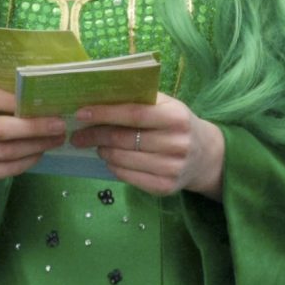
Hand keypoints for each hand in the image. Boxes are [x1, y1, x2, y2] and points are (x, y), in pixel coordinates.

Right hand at [0, 85, 68, 200]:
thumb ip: (10, 93)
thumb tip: (48, 92)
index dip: (17, 101)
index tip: (45, 103)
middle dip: (34, 128)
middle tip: (60, 125)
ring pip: (5, 152)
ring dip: (36, 146)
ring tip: (56, 139)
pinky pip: (5, 169)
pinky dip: (27, 161)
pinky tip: (40, 153)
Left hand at [70, 93, 225, 198]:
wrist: (206, 155)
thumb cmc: (178, 124)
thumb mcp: (168, 105)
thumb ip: (140, 100)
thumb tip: (100, 96)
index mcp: (176, 117)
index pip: (134, 114)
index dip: (105, 113)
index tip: (81, 113)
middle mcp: (176, 143)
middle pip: (124, 139)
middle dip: (95, 135)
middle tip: (78, 135)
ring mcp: (172, 168)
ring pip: (122, 160)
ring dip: (103, 151)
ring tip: (97, 145)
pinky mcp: (165, 187)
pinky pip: (127, 177)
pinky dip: (113, 167)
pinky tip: (110, 159)